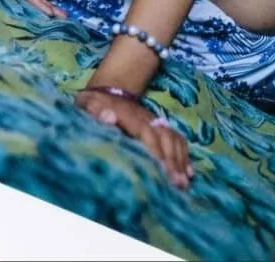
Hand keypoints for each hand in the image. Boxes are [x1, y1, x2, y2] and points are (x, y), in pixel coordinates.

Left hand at [75, 87, 191, 189]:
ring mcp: (154, 121)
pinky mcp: (158, 125)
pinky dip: (183, 154)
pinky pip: (176, 138)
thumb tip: (110, 116)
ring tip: (184, 183)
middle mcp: (146, 118)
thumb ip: (96, 110)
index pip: (146, 133)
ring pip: (172, 139)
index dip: (155, 151)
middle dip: (172, 161)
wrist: (107, 89)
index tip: (162, 170)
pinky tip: (188, 171)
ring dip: (179, 160)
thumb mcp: (87, 103)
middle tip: (178, 185)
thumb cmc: (93, 103)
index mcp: (129, 115)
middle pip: (163, 138)